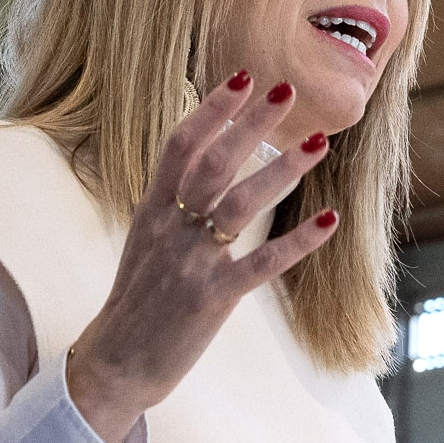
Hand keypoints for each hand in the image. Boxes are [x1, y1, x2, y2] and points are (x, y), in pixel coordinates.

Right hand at [65, 72, 341, 442]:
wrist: (114, 364)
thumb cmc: (138, 305)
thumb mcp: (147, 246)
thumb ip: (173, 209)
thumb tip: (204, 173)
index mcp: (152, 212)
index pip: (181, 146)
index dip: (212, 110)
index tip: (242, 78)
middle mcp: (169, 229)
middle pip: (213, 162)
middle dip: (250, 123)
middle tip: (286, 89)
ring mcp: (190, 262)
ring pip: (239, 203)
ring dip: (282, 170)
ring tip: (318, 143)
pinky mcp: (211, 298)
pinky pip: (261, 263)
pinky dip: (297, 241)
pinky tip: (328, 219)